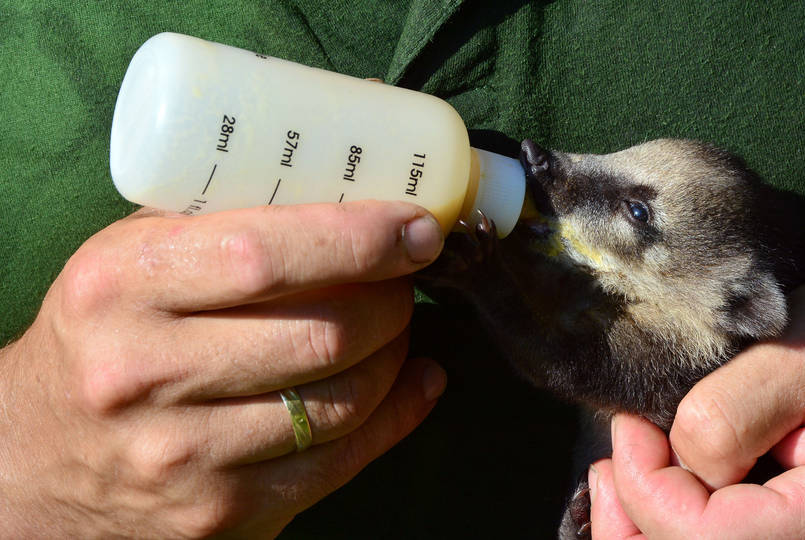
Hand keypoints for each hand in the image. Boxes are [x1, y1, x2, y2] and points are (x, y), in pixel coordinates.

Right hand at [0, 201, 446, 537]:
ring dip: (395, 355)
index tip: (416, 228)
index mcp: (121, 285)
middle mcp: (146, 375)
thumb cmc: (102, 336)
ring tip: (396, 328)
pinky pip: (340, 463)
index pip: (267, 257)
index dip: (362, 241)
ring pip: (343, 402)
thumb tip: (349, 194)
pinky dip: (398, 415)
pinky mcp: (218, 513)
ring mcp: (184, 455)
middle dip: (392, 301)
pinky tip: (415, 383)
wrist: (34, 457)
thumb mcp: (129, 258)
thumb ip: (221, 223)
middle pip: (322, 336)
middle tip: (405, 279)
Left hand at [589, 247, 804, 537]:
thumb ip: (730, 412)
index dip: (647, 487)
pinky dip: (675, 524)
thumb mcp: (801, 350)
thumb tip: (675, 458)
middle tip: (610, 458)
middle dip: (635, 517)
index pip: (710, 539)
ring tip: (620, 472)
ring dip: (648, 527)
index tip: (630, 426)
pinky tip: (654, 487)